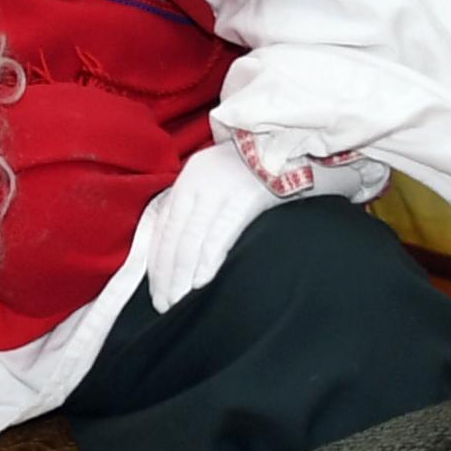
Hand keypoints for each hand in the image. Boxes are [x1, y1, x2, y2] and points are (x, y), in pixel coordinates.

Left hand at [144, 144, 279, 312]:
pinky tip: (200, 284)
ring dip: (182, 276)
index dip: (156, 262)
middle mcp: (197, 183)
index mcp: (188, 180)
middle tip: (164, 305)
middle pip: (174, 237)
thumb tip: (180, 252)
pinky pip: (220, 234)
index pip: (163, 228)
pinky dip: (207, 261)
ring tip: (179, 303)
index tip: (155, 289)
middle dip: (167, 275)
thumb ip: (198, 209)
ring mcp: (220, 189)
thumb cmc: (258, 172)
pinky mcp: (246, 196)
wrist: (296, 144)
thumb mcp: (218, 182)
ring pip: (191, 239)